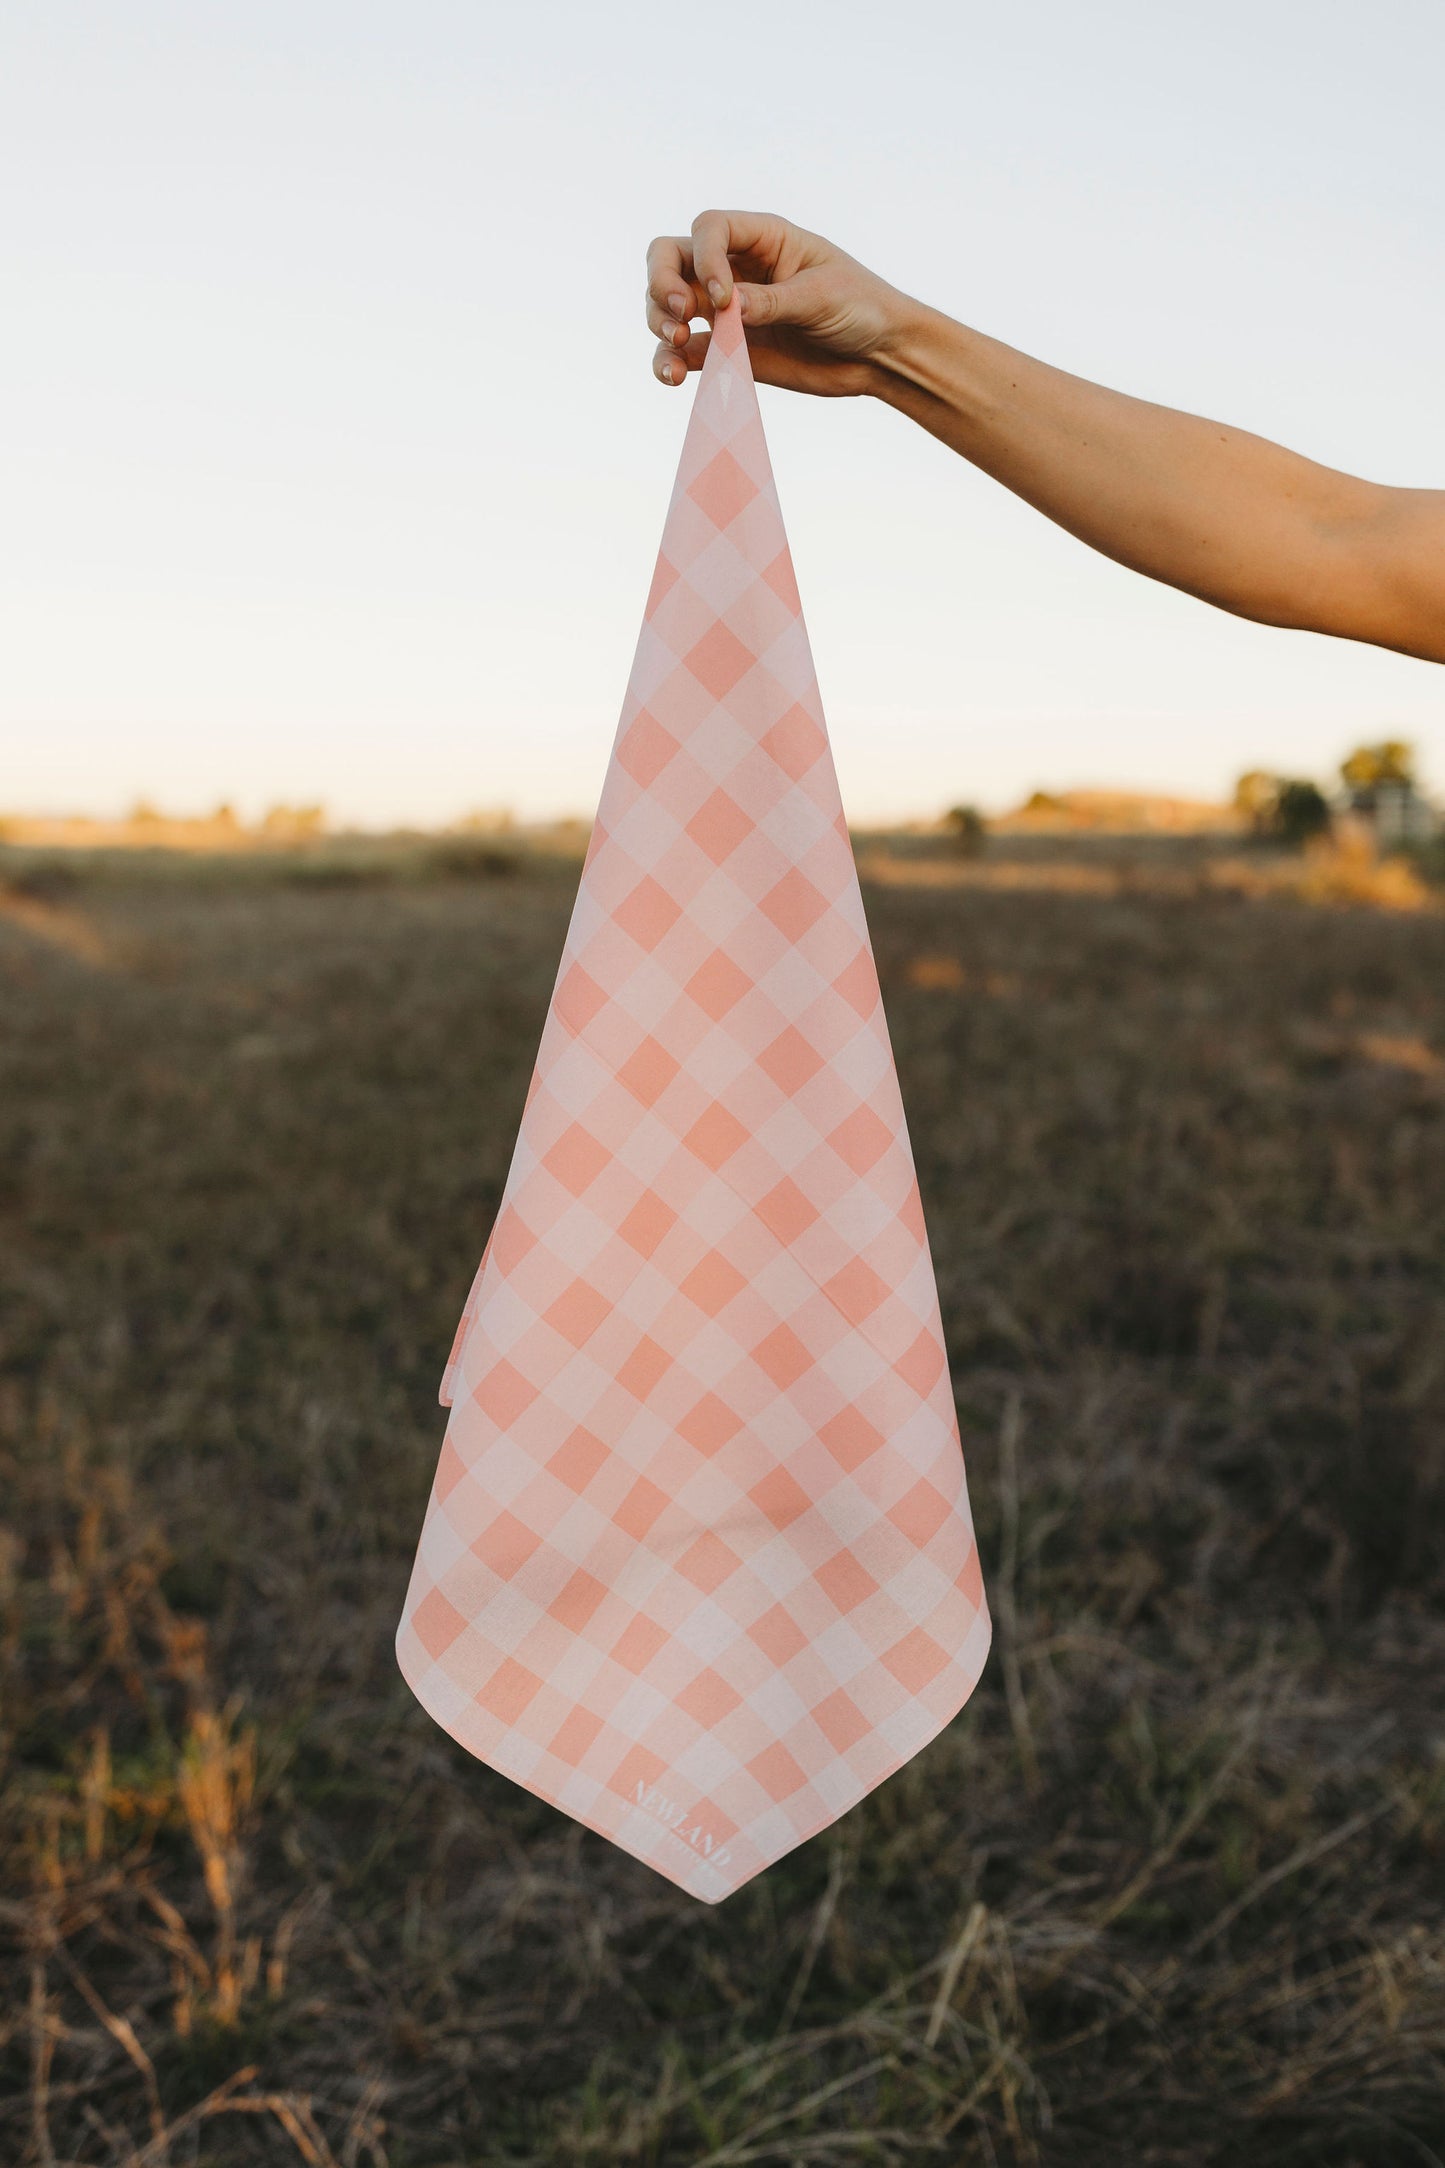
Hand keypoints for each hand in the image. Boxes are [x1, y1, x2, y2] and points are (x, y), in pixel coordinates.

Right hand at [645, 209, 917, 397]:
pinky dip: (668, 363)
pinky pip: (682, 354)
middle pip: (671, 258)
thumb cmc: (860, 307)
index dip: (705, 258)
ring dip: (658, 322)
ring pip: (666, 306)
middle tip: (678, 314)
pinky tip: (673, 377)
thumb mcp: (821, 297)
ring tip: (675, 342)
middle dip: (662, 283)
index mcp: (761, 239)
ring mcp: (725, 311)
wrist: (877, 356)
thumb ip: (772, 301)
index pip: (709, 229)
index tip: (724, 298)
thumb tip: (726, 308)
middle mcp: (735, 269)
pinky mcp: (724, 352)